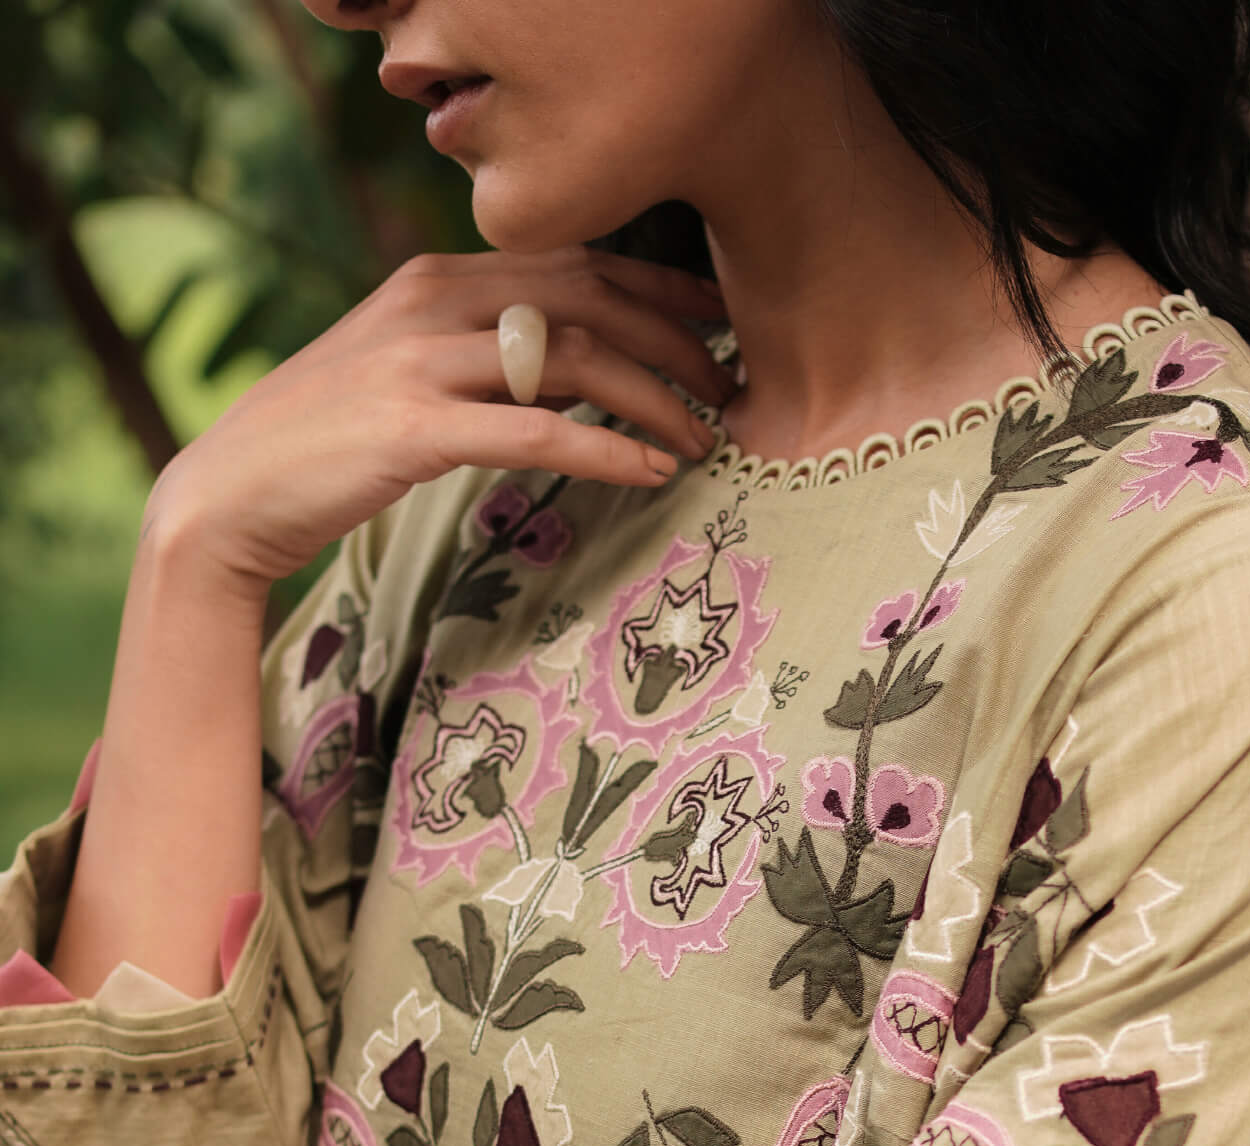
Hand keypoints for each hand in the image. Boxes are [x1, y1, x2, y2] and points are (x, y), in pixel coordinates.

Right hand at [147, 245, 735, 594]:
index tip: (715, 321)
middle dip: (673, 340)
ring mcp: (421, 360)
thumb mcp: (408, 372)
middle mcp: (434, 299)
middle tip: (728, 387)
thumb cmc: (329, 443)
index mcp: (438, 276)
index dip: (657, 287)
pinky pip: (538, 433)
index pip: (573, 261)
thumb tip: (569, 372)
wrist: (232, 491)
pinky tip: (651, 472)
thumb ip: (481, 354)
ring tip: (703, 440)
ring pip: (574, 361)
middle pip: (588, 298)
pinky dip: (606, 451)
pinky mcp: (414, 427)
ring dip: (655, 400)